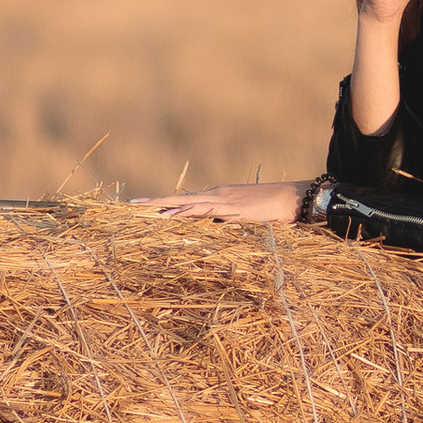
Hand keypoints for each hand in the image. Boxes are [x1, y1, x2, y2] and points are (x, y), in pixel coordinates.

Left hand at [144, 182, 303, 224]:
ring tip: (144, 208)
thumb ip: (230, 220)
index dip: (168, 203)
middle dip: (157, 201)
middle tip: (133, 203)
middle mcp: (216, 194)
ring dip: (164, 205)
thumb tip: (218, 228)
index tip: (148, 206)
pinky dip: (184, 212)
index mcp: (218, 196)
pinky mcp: (228, 207)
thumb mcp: (245, 217)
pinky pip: (201, 210)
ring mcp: (221, 199)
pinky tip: (170, 216)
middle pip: (180, 198)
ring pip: (186, 202)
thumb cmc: (271, 208)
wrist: (289, 198)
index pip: (188, 199)